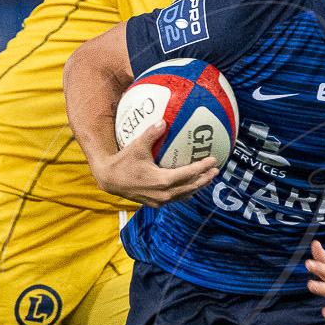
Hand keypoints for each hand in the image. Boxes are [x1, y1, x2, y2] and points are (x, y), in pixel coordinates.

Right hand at [92, 123, 217, 205]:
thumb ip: (151, 134)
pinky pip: (176, 198)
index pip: (189, 174)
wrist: (109, 180)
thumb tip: (163, 122)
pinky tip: (190, 187)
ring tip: (207, 178)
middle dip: (205, 178)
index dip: (202, 167)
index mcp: (162, 181)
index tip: (213, 160)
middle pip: (191, 186)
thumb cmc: (122, 162)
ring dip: (197, 186)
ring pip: (184, 194)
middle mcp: (164, 194)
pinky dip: (185, 191)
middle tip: (216, 170)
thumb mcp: (137, 147)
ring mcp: (160, 200)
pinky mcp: (155, 203)